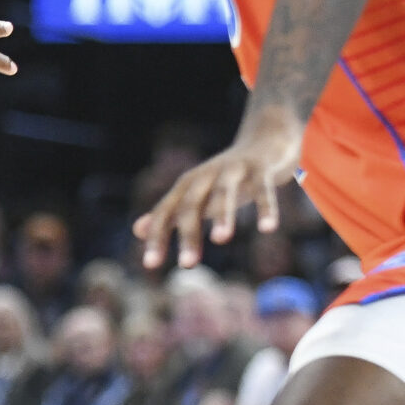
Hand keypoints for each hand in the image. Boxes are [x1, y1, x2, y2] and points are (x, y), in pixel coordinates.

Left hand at [132, 109, 302, 268]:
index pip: (165, 212)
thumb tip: (136, 230)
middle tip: (187, 265)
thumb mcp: (197, 195)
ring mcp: (233, 170)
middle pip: (191, 205)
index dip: (157, 237)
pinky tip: (268, 228)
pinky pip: (263, 189)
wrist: (264, 138)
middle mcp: (206, 175)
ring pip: (224, 192)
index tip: (151, 265)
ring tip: (220, 240)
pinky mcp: (260, 168)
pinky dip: (265, 207)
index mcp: (188, 186)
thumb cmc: (227, 176)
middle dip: (188, 234)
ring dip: (222, 215)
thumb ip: (170, 213)